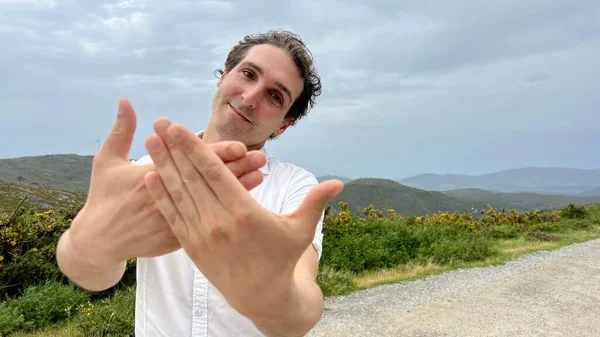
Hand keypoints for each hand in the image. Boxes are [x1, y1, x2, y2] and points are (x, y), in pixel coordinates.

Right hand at [65, 98, 266, 269]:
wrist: (98, 241)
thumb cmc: (103, 197)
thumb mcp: (107, 160)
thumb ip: (121, 130)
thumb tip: (125, 101)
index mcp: (153, 176)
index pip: (192, 163)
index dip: (218, 154)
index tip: (241, 147)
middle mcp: (168, 199)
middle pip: (208, 181)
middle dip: (237, 168)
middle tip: (261, 158)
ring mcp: (174, 221)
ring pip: (212, 203)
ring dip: (237, 190)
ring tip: (260, 176)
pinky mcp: (178, 240)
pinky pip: (206, 225)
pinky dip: (225, 214)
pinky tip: (244, 206)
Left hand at [143, 120, 343, 319]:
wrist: (261, 297)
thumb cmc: (282, 258)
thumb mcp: (301, 230)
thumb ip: (314, 202)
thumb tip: (340, 182)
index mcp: (244, 213)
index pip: (214, 172)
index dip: (194, 148)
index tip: (178, 127)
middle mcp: (218, 222)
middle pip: (190, 178)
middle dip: (172, 148)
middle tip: (158, 124)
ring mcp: (202, 235)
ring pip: (178, 194)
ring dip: (162, 166)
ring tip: (148, 143)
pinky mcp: (191, 247)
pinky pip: (172, 216)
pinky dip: (160, 196)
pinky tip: (149, 177)